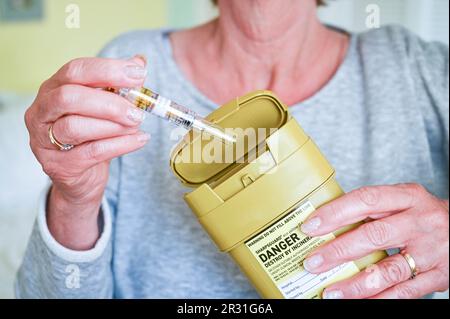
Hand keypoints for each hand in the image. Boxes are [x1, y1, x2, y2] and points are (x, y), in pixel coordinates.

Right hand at [25, 56, 149, 249]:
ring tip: (136, 126)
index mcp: (53, 88)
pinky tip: (139, 140)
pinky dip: (120, 145)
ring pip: (76, 127)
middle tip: (137, 111)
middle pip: (69, 97)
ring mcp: (43, 140)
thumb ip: (119, 85)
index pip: (75, 70)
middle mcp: (41, 111)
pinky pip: (91, 152)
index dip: (108, 70)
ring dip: (113, 125)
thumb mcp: (104, 108)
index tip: (138, 74)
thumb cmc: (92, 136)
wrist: (82, 178)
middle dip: (109, 102)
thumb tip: (139, 62)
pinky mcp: (57, 165)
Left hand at [300, 184, 448, 298]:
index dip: (335, 213)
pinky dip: (378, 299)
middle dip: (338, 251)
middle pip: (374, 235)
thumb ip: (373, 209)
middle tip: (313, 262)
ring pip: (388, 270)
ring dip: (356, 284)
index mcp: (408, 196)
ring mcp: (431, 251)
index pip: (365, 200)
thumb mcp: (403, 201)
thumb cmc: (423, 215)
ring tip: (331, 292)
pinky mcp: (438, 276)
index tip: (310, 226)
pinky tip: (358, 301)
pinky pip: (404, 292)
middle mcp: (420, 221)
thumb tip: (327, 225)